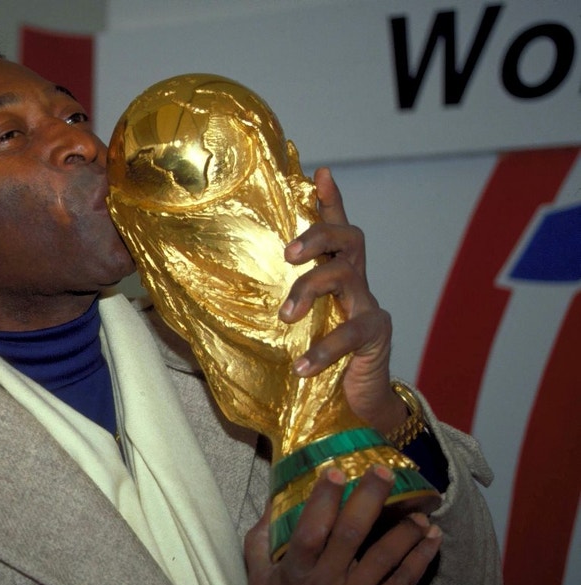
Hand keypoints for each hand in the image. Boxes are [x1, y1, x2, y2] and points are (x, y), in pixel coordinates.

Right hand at [244, 465, 442, 584]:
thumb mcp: (260, 578)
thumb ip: (262, 540)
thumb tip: (273, 501)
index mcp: (296, 570)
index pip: (310, 530)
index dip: (323, 501)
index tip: (335, 472)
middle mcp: (327, 582)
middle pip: (351, 535)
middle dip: (369, 500)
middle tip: (384, 472)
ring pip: (385, 559)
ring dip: (405, 532)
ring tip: (420, 511)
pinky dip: (420, 560)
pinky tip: (432, 540)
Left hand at [279, 167, 406, 433]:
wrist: (357, 404)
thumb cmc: (321, 360)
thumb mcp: (294, 329)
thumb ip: (270, 309)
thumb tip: (213, 301)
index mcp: (335, 276)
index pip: (335, 230)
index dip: (331, 201)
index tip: (320, 172)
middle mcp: (356, 283)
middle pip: (349, 238)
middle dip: (317, 235)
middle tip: (288, 254)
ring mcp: (369, 306)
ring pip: (346, 276)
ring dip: (311, 289)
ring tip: (286, 316)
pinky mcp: (377, 335)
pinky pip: (353, 331)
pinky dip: (324, 348)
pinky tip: (302, 366)